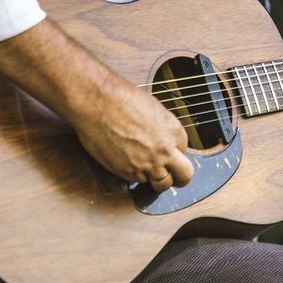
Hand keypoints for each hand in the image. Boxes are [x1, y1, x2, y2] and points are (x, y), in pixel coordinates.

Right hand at [71, 74, 194, 192]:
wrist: (97, 103)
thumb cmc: (122, 98)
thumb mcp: (153, 109)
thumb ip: (163, 128)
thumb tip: (164, 138)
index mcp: (173, 131)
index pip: (185, 151)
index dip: (176, 152)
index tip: (169, 151)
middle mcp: (163, 150)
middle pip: (184, 176)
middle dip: (180, 176)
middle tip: (174, 175)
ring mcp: (146, 164)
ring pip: (161, 184)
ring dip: (156, 178)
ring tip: (147, 168)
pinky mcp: (127, 172)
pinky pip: (138, 181)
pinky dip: (136, 175)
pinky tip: (129, 162)